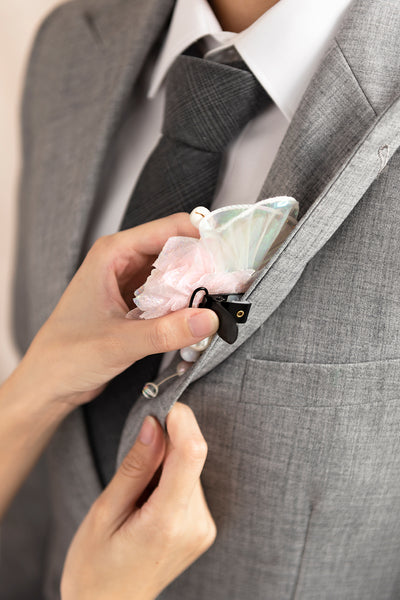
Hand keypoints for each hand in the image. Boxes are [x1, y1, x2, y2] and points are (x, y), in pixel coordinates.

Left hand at [18, 213, 218, 407]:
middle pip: (176, 250)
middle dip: (204, 264)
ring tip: (222, 300)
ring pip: (175, 274)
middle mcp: (123, 262)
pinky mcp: (137, 306)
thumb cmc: (66, 355)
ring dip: (196, 287)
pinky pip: (169, 297)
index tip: (229, 254)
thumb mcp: (119, 342)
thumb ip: (164, 331)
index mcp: (113, 253)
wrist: (49, 383)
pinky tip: (199, 318)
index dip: (201, 237)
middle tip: (231, 283)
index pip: (168, 229)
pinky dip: (185, 305)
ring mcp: (130, 284)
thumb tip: (208, 318)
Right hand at [61, 402, 215, 599]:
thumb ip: (136, 466)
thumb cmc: (95, 566)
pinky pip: (191, 485)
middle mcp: (195, 524)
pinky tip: (150, 499)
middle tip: (137, 451)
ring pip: (192, 469)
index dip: (182, 420)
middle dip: (168, 442)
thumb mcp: (105, 512)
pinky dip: (172, 478)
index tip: (162, 405)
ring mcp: (203, 528)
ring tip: (138, 490)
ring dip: (168, 462)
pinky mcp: (203, 528)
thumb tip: (155, 423)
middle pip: (192, 458)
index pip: (192, 453)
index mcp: (168, 521)